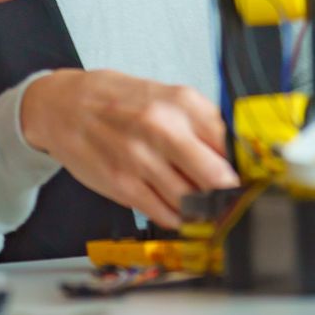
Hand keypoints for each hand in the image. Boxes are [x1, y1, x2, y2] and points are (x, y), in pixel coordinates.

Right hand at [20, 69, 238, 228]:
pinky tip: (178, 209)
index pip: (232, 144)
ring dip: (204, 210)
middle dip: (231, 195)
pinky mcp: (122, 184)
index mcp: (181, 102)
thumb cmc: (116, 100)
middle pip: (217, 178)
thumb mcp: (165, 96)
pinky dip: (178, 218)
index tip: (254, 181)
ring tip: (206, 207)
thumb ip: (202, 124)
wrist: (61, 105)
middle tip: (234, 202)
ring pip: (192, 202)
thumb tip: (236, 160)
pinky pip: (165, 214)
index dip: (247, 168)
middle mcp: (162, 128)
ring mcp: (140, 159)